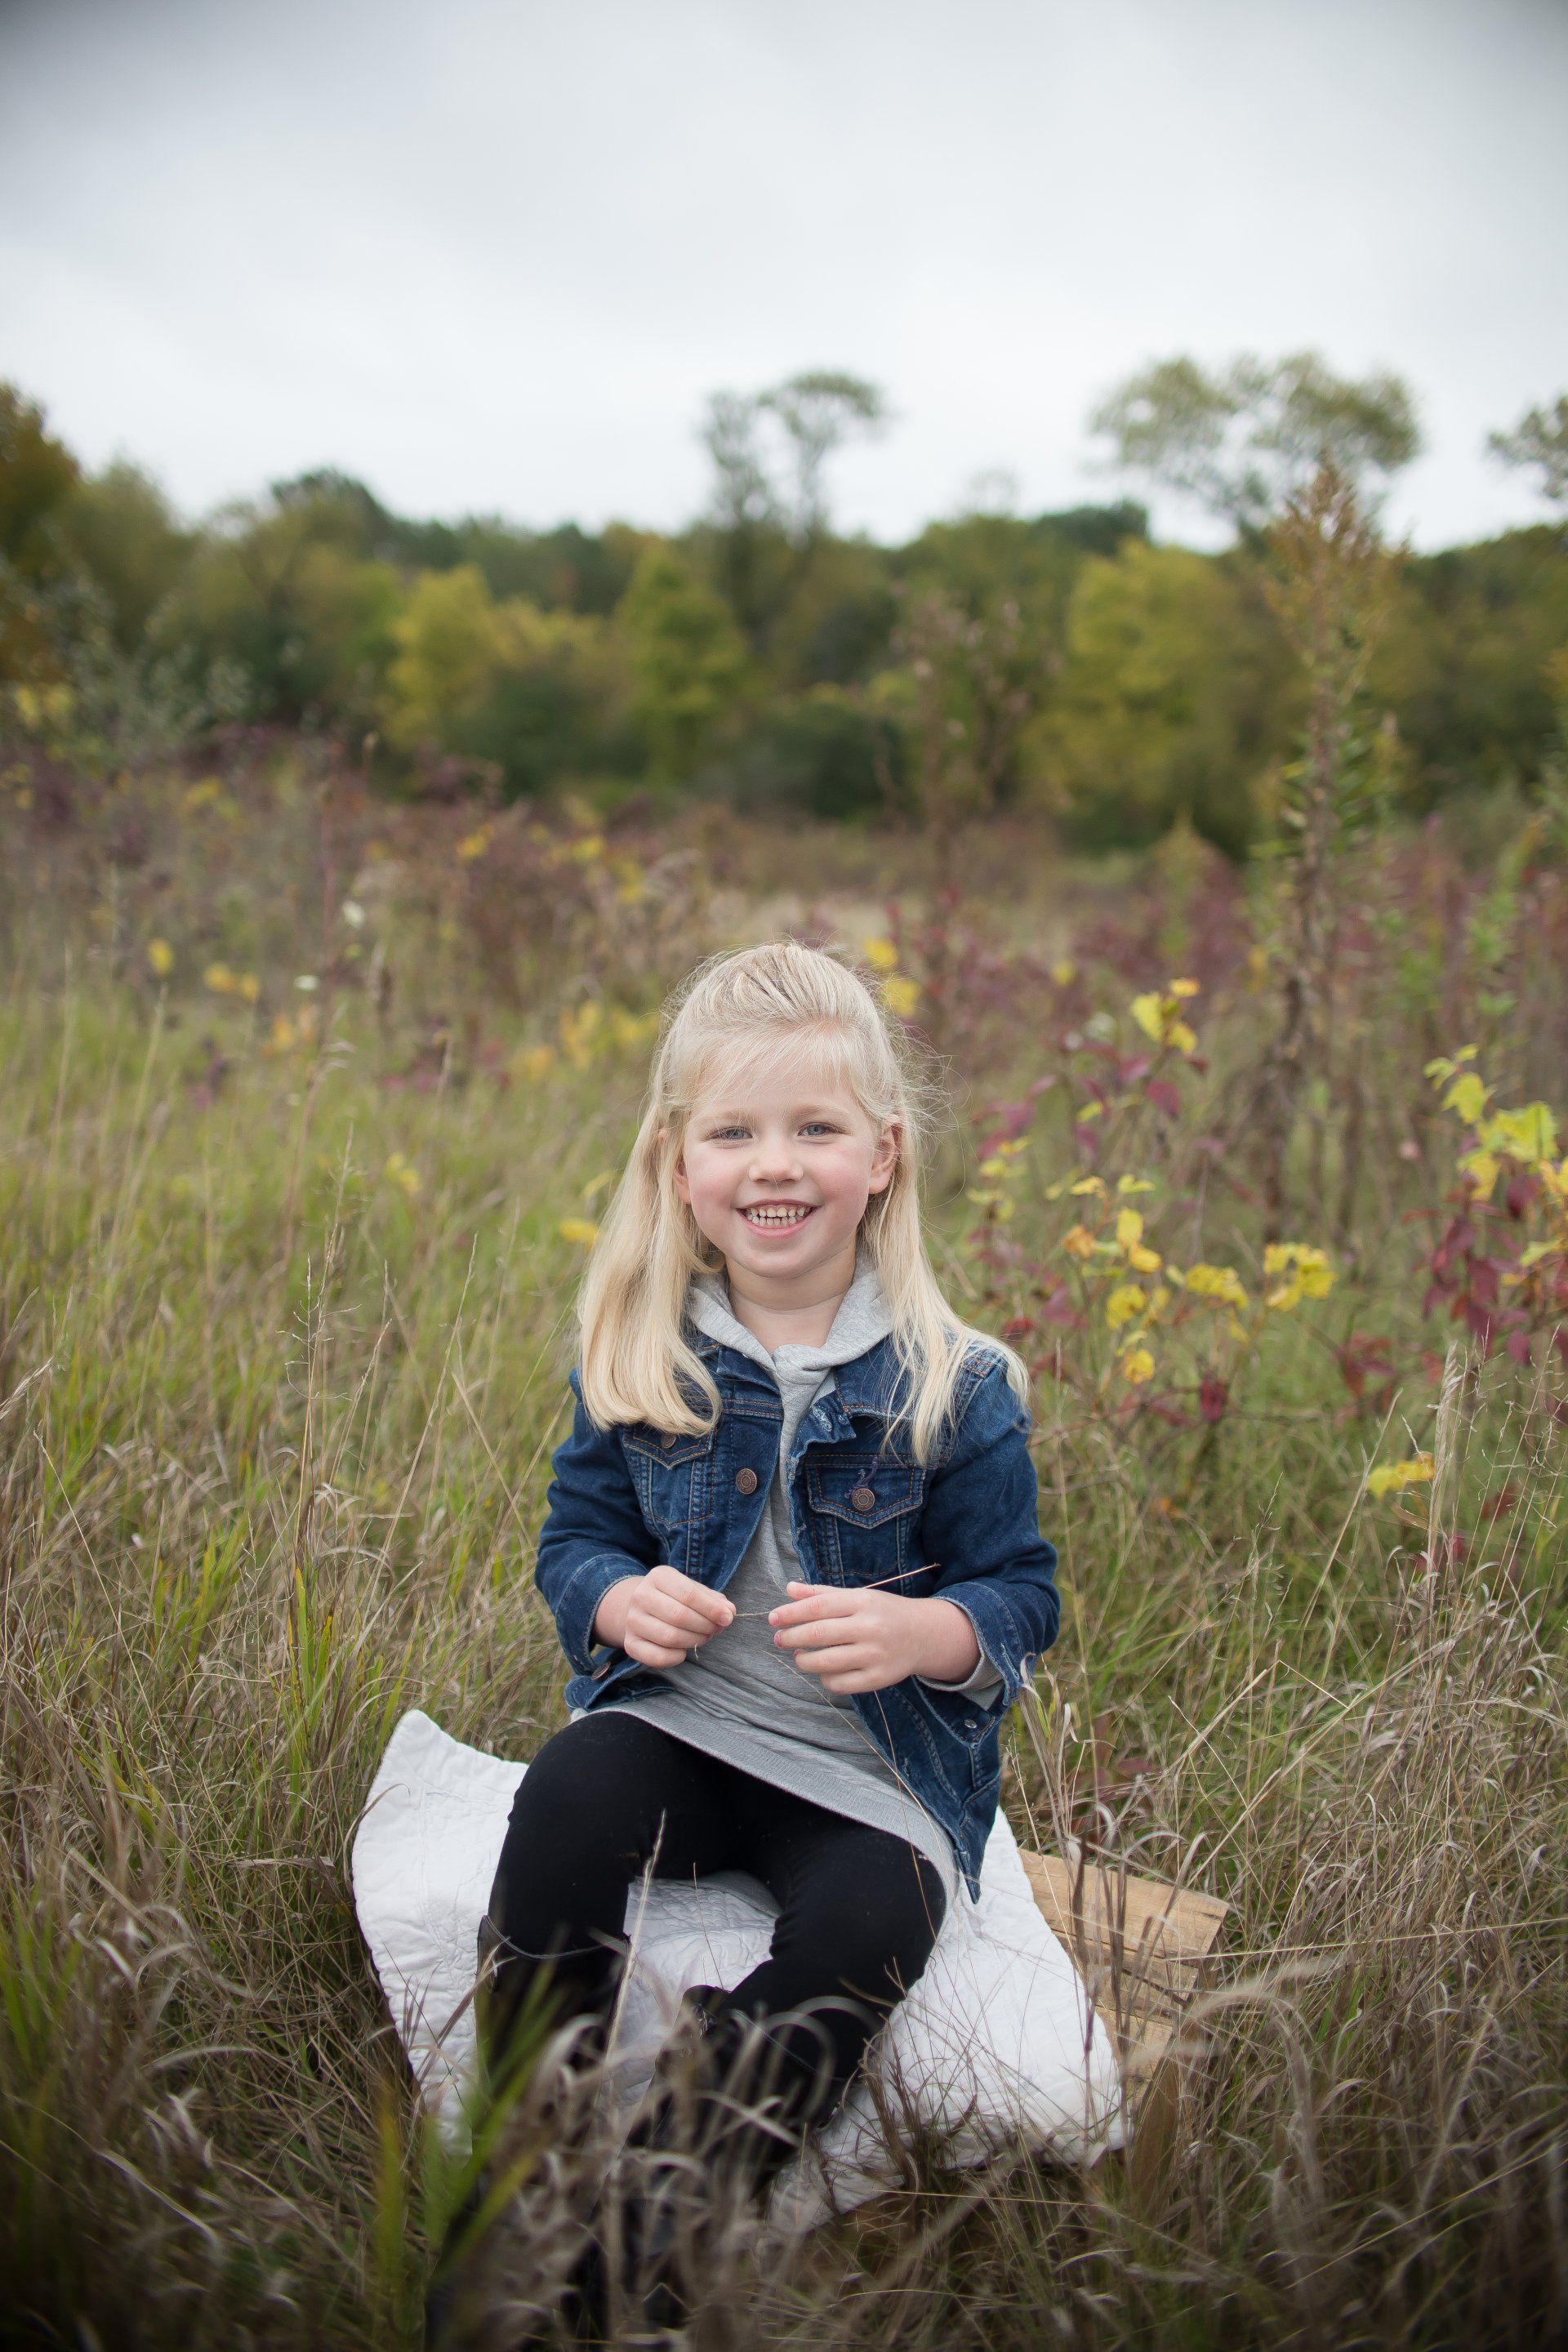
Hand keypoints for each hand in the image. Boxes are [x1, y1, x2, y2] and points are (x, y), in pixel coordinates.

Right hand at [593, 1565, 733, 1669]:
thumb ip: (714, 1600)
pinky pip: (657, 1657)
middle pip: (679, 1616)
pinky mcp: (630, 1644)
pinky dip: (677, 1657)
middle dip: (704, 1626)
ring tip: (703, 1637)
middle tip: (715, 1629)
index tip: (728, 1618)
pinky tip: (683, 1651)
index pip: (688, 1594)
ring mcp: (632, 1620)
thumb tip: (729, 1612)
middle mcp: (641, 1596)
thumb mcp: (694, 1591)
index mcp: (658, 1576)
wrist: (643, 1608)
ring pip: (669, 1637)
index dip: (711, 1609)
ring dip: (694, 1641)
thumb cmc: (675, 1598)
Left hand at [768, 1582, 979, 1694]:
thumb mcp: (857, 1596)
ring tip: (799, 1656)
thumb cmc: (883, 1612)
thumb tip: (789, 1589)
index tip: (773, 1619)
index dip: (792, 1612)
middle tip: (779, 1639)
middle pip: (819, 1634)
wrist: (923, 1635)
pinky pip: (840, 1683)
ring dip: (805, 1660)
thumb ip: (822, 1593)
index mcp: (863, 1602)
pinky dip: (825, 1679)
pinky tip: (823, 1671)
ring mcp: (875, 1655)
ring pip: (827, 1662)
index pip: (819, 1606)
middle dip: (792, 1637)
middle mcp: (870, 1628)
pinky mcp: (878, 1679)